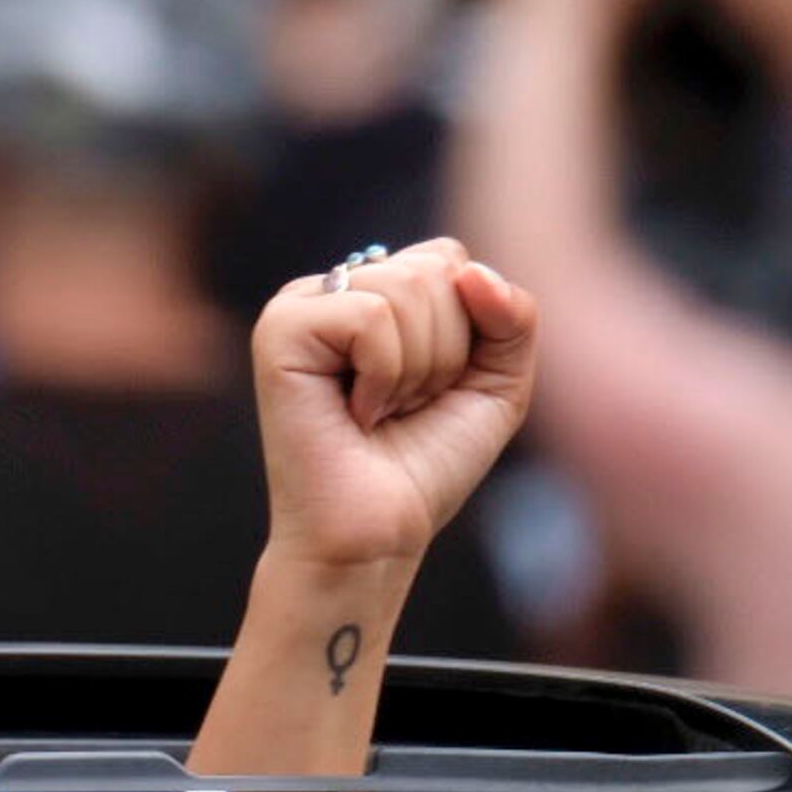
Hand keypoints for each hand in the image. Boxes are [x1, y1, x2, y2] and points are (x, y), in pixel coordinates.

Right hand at [252, 238, 536, 573]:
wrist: (377, 532)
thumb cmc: (424, 465)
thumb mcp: (497, 384)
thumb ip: (512, 317)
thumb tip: (474, 273)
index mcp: (375, 291)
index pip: (451, 259)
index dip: (468, 331)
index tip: (432, 391)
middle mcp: (335, 289)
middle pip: (435, 270)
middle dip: (445, 352)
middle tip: (404, 406)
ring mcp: (300, 305)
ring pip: (407, 288)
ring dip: (416, 369)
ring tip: (379, 410)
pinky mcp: (279, 330)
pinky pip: (371, 315)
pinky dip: (384, 375)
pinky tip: (356, 411)